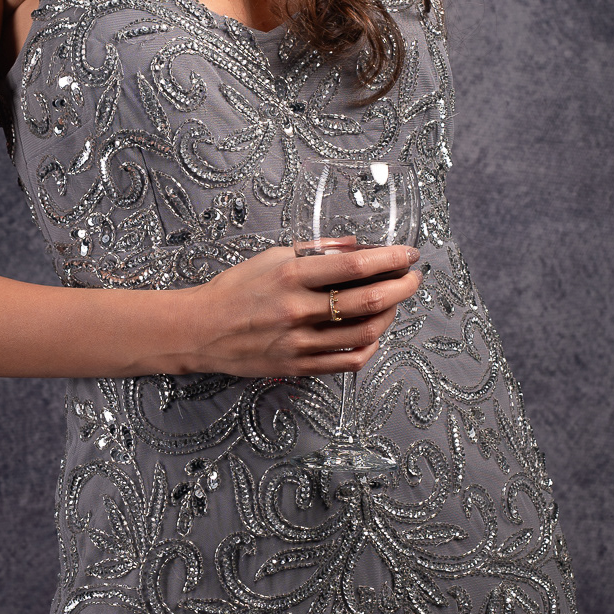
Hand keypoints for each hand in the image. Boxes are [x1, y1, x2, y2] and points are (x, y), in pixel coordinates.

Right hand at [181, 243, 421, 377]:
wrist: (200, 330)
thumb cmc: (236, 289)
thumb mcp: (272, 257)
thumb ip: (318, 250)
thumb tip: (359, 246)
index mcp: (292, 275)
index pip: (356, 266)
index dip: (391, 258)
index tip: (408, 254)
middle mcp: (298, 309)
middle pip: (369, 300)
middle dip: (402, 287)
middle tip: (413, 278)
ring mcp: (299, 342)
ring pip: (365, 333)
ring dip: (390, 315)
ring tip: (394, 302)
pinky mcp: (298, 367)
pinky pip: (348, 361)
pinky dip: (370, 346)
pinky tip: (374, 333)